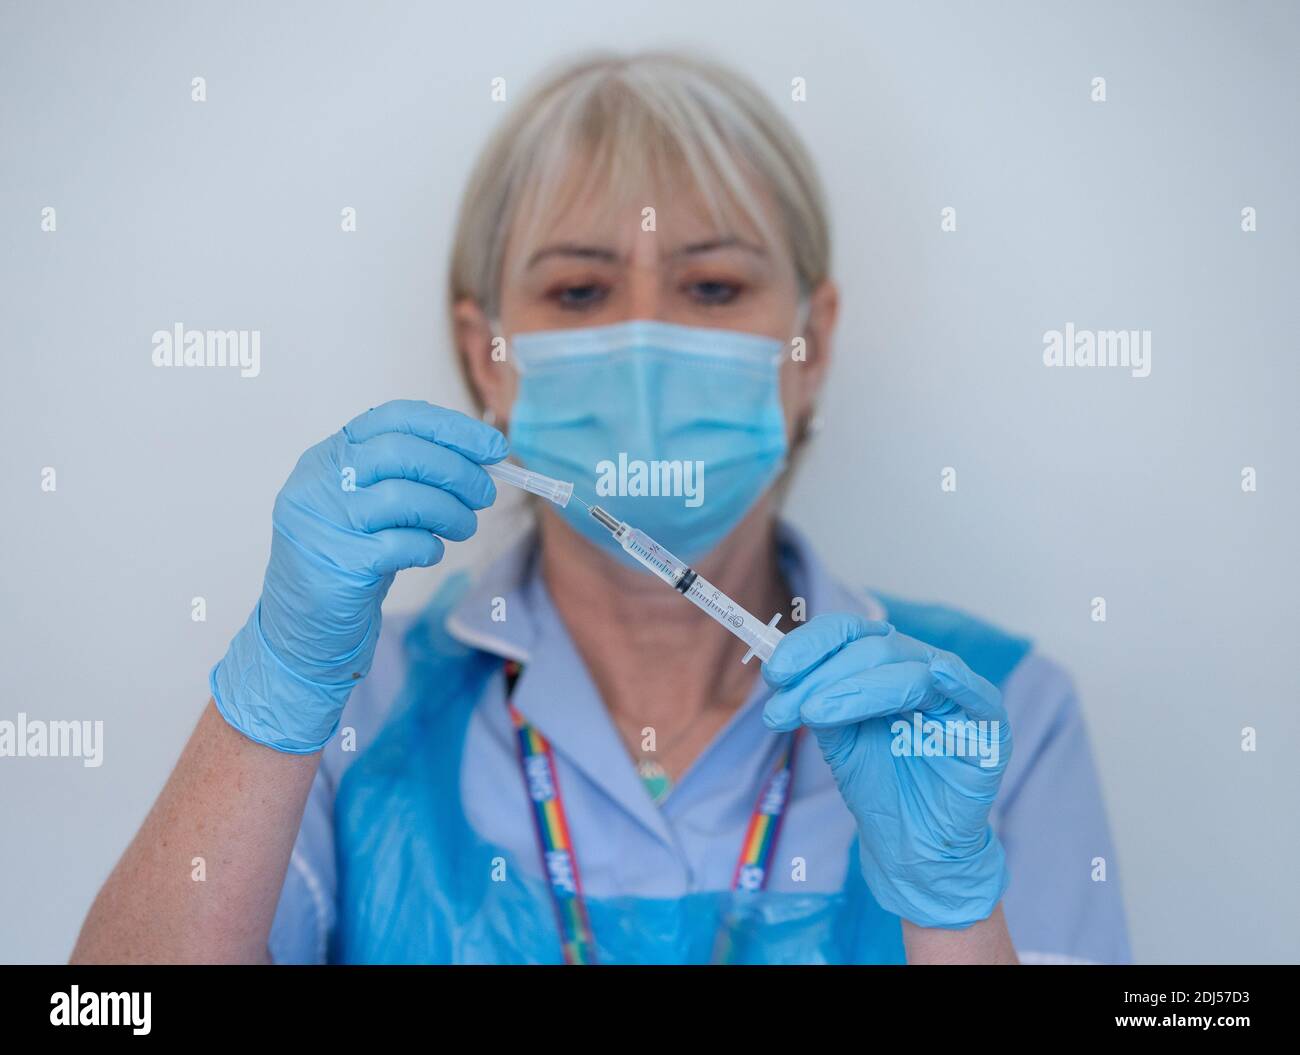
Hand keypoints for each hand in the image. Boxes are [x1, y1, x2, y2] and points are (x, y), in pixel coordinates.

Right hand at [211, 400, 505, 752]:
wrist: (304, 624)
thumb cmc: (350, 555)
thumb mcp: (372, 503)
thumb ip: (411, 474)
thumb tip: (482, 456)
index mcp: (329, 454)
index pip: (394, 418)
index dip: (450, 428)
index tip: (493, 445)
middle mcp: (318, 480)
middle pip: (402, 453)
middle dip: (457, 471)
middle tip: (485, 494)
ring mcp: (323, 521)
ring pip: (404, 497)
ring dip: (450, 512)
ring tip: (464, 527)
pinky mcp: (338, 563)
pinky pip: (402, 545)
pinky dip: (428, 547)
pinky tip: (430, 553)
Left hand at [762, 614, 1011, 928]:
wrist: (912, 843)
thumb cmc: (879, 785)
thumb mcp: (837, 737)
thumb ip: (817, 701)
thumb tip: (782, 674)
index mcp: (886, 663)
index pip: (851, 632)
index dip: (811, 644)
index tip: (774, 673)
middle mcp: (923, 668)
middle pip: (875, 649)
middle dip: (821, 677)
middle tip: (782, 711)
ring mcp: (957, 695)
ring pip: (911, 672)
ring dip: (856, 689)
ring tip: (814, 714)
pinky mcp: (988, 729)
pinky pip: (979, 698)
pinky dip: (959, 683)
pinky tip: (935, 676)